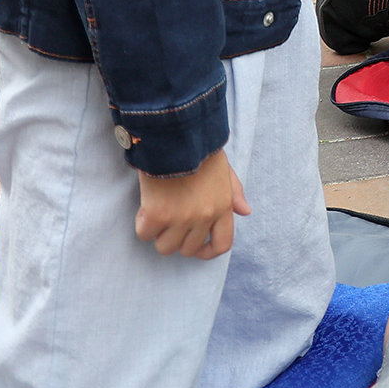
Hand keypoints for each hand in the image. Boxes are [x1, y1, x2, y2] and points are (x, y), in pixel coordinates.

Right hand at [134, 147, 249, 258]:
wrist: (177, 135)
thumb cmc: (200, 149)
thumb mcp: (224, 169)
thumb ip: (234, 192)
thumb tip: (245, 211)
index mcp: (222, 207)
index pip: (222, 244)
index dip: (209, 252)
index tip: (198, 249)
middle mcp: (204, 217)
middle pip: (188, 249)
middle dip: (178, 238)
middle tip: (170, 221)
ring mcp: (181, 218)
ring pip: (165, 247)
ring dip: (159, 233)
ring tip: (157, 212)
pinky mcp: (157, 215)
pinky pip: (145, 234)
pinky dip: (143, 223)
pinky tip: (146, 206)